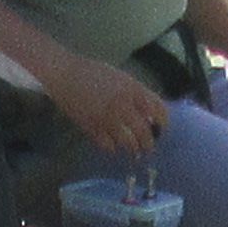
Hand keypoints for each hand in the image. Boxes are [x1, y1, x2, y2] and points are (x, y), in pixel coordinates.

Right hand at [52, 53, 168, 154]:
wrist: (65, 74)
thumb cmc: (92, 73)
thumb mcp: (120, 78)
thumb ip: (135, 94)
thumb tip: (148, 114)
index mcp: (131, 89)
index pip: (156, 109)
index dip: (162, 122)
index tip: (161, 128)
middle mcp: (122, 104)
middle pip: (144, 131)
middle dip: (148, 143)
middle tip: (148, 148)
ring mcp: (107, 118)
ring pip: (128, 143)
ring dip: (133, 149)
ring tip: (134, 153)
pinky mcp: (93, 128)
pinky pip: (108, 146)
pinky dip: (112, 148)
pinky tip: (112, 146)